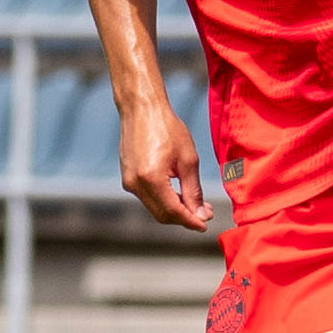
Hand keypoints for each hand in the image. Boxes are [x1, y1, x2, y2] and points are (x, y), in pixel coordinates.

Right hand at [119, 105, 212, 229]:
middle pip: (162, 215)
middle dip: (184, 217)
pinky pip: (148, 197)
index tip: (206, 224)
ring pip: (155, 207)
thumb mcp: (188, 159)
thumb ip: (193, 190)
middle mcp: (135, 184)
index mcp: (150, 179)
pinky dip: (164, 199)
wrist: (141, 109)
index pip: (173, 211)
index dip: (191, 221)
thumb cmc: (167, 128)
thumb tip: (201, 215)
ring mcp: (128, 182)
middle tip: (205, 213)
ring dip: (175, 209)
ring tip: (196, 203)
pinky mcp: (127, 178)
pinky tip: (179, 193)